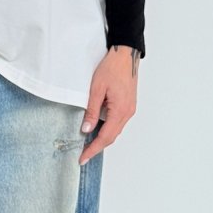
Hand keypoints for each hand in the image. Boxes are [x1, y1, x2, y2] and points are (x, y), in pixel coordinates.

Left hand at [79, 45, 139, 163]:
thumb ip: (91, 110)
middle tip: (83, 155)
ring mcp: (129, 109)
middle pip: (111, 136)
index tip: (83, 158)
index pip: (105, 137)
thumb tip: (87, 129)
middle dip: (97, 147)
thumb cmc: (111, 68)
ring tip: (88, 145)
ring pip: (115, 130)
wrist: (125, 55)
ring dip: (102, 138)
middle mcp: (127, 112)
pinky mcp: (128, 105)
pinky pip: (117, 122)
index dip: (93, 149)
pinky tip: (97, 130)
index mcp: (120, 110)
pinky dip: (107, 129)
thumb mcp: (96, 89)